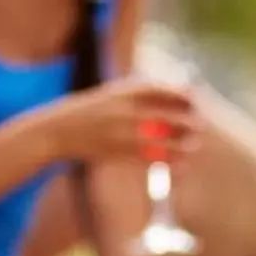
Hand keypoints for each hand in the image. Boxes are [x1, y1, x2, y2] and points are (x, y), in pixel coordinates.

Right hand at [46, 80, 199, 162]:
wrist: (54, 131)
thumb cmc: (85, 113)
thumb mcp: (108, 97)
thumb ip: (133, 95)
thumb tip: (165, 98)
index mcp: (119, 92)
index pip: (156, 89)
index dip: (179, 93)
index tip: (195, 97)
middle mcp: (121, 110)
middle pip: (162, 114)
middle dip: (185, 120)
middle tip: (201, 125)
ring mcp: (118, 131)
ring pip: (158, 139)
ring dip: (179, 144)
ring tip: (195, 147)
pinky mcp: (115, 151)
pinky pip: (146, 157)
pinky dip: (166, 161)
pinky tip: (182, 166)